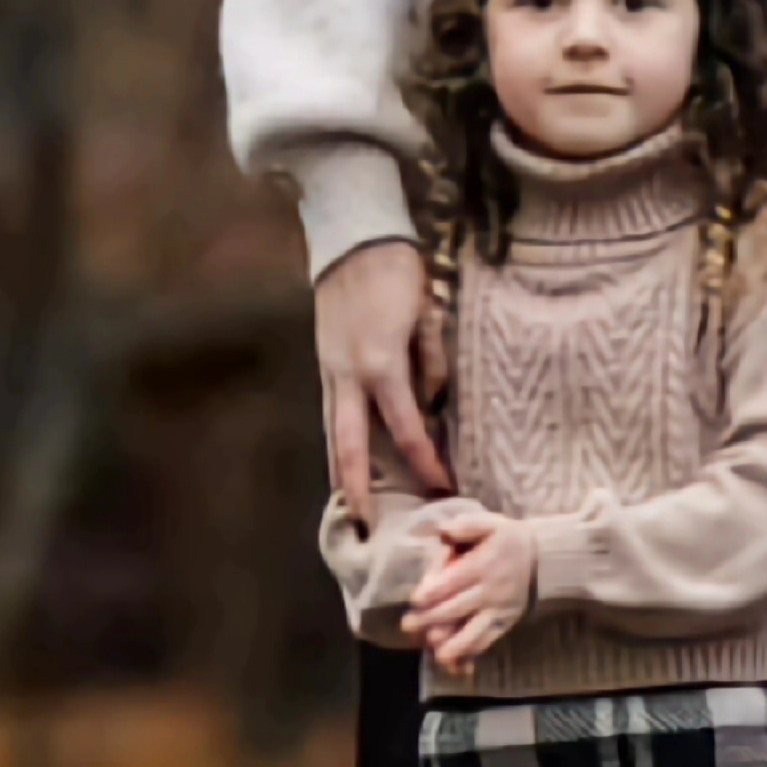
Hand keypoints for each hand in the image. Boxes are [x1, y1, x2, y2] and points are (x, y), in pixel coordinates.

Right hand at [315, 236, 449, 523]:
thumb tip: (432, 404)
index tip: (441, 485)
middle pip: (348, 446)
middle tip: (367, 526)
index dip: (423, 460)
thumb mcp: (428, 317)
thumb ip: (431, 363)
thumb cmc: (398, 274)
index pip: (405, 427)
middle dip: (358, 489)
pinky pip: (331, 413)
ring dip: (340, 472)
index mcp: (380, 364)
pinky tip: (343, 461)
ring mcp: (330, 370)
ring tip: (350, 507)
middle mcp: (348, 374)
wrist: (355, 239)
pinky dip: (336, 441)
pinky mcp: (325, 364)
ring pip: (332, 433)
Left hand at [404, 498, 536, 673]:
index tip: (416, 599)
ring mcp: (498, 612)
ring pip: (472, 634)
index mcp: (483, 566)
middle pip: (455, 609)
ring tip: (435, 652)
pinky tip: (456, 667)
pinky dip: (470, 656)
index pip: (452, 582)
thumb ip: (466, 526)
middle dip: (429, 620)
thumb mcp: (491, 524)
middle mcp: (490, 592)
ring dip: (451, 646)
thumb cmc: (509, 540)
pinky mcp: (504, 625)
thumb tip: (442, 530)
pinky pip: (486, 643)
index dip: (431, 592)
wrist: (545, 561)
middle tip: (408, 625)